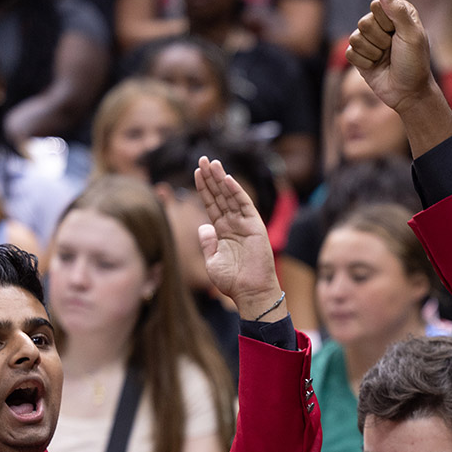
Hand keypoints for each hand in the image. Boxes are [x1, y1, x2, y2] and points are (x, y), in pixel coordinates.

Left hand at [193, 156, 282, 319]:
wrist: (250, 292)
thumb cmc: (232, 281)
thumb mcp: (212, 261)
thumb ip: (207, 243)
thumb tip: (202, 226)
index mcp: (222, 231)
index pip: (211, 204)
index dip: (204, 189)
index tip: (196, 172)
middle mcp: (233, 224)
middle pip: (220, 195)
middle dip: (211, 178)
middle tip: (202, 159)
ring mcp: (244, 224)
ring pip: (231, 196)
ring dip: (221, 179)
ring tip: (212, 163)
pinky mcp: (255, 226)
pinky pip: (244, 205)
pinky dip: (236, 191)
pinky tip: (227, 178)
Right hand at [345, 0, 435, 115]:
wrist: (408, 93)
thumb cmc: (414, 63)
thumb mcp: (412, 34)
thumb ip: (397, 10)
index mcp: (396, 13)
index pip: (376, 6)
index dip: (386, 23)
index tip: (399, 35)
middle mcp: (381, 24)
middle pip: (363, 23)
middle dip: (379, 41)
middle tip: (392, 50)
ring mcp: (369, 40)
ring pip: (355, 38)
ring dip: (372, 53)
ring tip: (385, 59)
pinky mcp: (359, 56)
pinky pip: (350, 53)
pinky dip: (364, 63)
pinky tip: (375, 67)